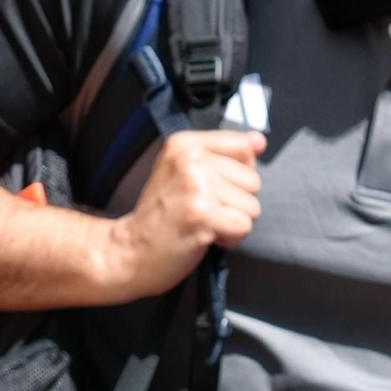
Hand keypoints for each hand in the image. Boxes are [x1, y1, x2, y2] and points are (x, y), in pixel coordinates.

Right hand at [107, 130, 265, 300]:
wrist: (130, 250)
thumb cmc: (161, 215)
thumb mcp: (186, 172)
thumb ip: (225, 153)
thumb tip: (260, 141)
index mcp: (184, 143)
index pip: (243, 146)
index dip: (237, 174)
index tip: (211, 186)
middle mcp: (189, 159)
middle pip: (252, 180)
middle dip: (235, 202)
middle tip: (204, 210)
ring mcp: (195, 186)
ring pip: (251, 206)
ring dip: (233, 222)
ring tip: (204, 223)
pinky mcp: (201, 214)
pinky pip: (243, 226)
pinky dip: (230, 238)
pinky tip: (205, 236)